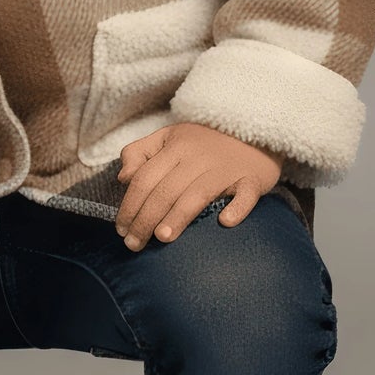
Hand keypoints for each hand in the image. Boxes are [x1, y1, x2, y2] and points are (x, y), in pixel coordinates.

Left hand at [113, 122, 282, 249]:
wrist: (254, 129)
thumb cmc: (205, 141)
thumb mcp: (169, 136)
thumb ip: (140, 152)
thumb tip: (124, 178)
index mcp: (176, 147)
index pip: (145, 178)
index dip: (129, 205)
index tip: (121, 229)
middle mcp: (199, 157)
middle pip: (166, 191)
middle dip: (145, 220)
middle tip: (134, 244)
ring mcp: (226, 169)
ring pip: (197, 195)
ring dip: (178, 217)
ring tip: (162, 238)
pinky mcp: (252, 180)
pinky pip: (245, 195)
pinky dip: (237, 209)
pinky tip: (225, 222)